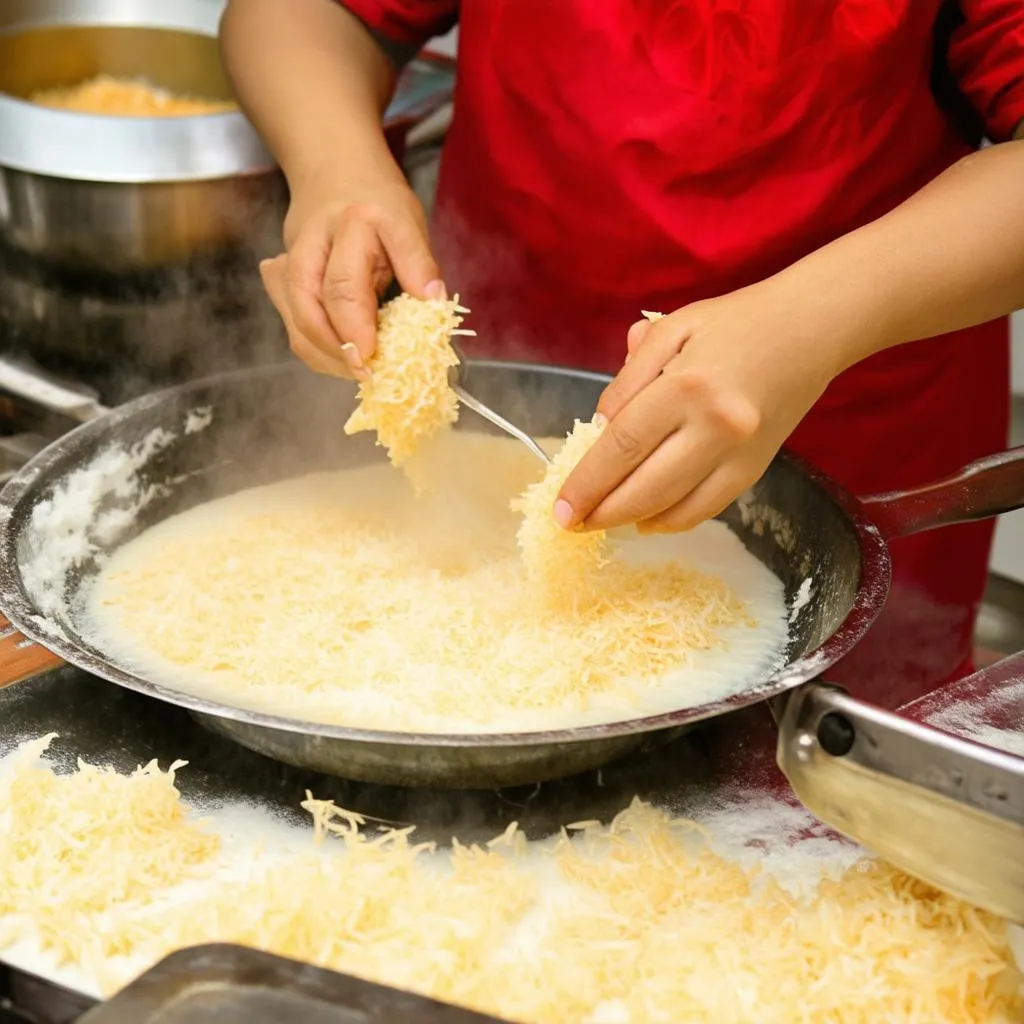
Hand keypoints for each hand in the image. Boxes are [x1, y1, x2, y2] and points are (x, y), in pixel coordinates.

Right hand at [260, 181, 443, 378]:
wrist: (336, 174)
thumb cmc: (379, 205)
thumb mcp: (410, 224)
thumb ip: (420, 265)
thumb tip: (434, 304)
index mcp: (353, 222)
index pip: (346, 283)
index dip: (356, 326)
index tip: (371, 357)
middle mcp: (314, 240)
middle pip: (310, 303)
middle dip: (336, 347)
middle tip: (364, 373)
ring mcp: (290, 260)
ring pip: (295, 318)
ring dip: (325, 354)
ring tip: (357, 371)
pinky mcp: (281, 279)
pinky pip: (292, 323)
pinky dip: (317, 349)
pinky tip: (342, 359)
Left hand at [556, 283, 840, 532]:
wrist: (811, 327)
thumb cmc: (735, 322)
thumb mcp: (670, 330)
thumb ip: (628, 380)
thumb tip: (599, 430)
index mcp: (686, 386)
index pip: (621, 447)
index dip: (586, 482)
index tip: (561, 506)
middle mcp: (716, 426)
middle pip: (645, 488)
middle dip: (601, 512)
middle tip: (571, 523)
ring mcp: (740, 454)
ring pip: (675, 508)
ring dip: (631, 520)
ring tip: (601, 520)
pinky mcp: (756, 469)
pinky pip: (706, 509)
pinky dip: (670, 520)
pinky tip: (644, 518)